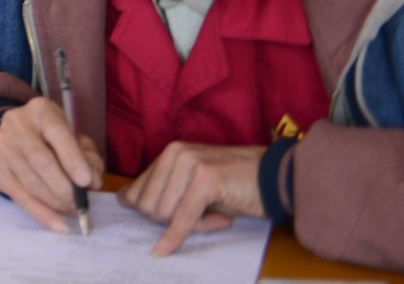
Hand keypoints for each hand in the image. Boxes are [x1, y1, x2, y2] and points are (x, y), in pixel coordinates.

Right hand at [0, 97, 102, 235]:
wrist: (15, 136)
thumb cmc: (54, 140)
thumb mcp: (76, 140)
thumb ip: (88, 158)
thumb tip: (91, 182)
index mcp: (41, 110)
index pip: (56, 132)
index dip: (72, 157)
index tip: (86, 182)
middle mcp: (16, 122)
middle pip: (40, 160)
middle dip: (63, 188)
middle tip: (80, 206)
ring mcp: (0, 142)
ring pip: (29, 181)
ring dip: (55, 203)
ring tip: (72, 212)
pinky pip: (17, 195)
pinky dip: (40, 213)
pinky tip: (58, 224)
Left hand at [120, 141, 262, 254]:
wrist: (276, 177)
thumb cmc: (236, 186)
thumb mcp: (195, 187)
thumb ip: (165, 191)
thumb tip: (126, 200)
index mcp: (169, 153)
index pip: (136, 192)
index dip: (151, 214)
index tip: (171, 221)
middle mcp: (175, 153)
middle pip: (148, 205)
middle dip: (168, 222)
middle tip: (200, 219)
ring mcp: (190, 163)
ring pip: (164, 213)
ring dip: (188, 226)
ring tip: (215, 216)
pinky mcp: (205, 179)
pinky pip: (182, 217)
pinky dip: (174, 236)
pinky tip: (166, 250)